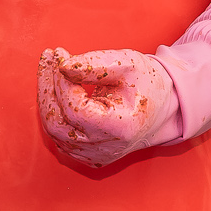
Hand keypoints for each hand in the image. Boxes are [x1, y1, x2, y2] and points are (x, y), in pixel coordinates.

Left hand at [36, 47, 179, 167]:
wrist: (164, 106)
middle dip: (46, 88)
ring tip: (51, 70)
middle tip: (47, 59)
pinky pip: (60, 136)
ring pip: (54, 131)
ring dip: (47, 98)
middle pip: (57, 124)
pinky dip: (54, 112)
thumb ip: (93, 63)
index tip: (59, 54)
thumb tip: (61, 65)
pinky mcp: (89, 156)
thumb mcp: (126, 63)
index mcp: (119, 128)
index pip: (74, 108)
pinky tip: (58, 89)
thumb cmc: (146, 83)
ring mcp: (96, 156)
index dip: (61, 80)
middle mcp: (105, 148)